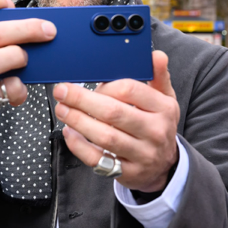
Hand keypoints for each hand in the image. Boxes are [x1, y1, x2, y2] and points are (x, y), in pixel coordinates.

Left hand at [53, 51, 179, 192]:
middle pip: (113, 113)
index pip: (130, 90)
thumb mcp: (165, 99)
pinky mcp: (127, 172)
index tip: (92, 83)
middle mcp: (155, 132)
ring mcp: (142, 154)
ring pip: (105, 137)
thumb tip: (157, 55)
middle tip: (62, 92)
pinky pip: (98, 159)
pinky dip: (78, 146)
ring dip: (78, 121)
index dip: (105, 86)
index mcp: (163, 108)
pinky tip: (69, 132)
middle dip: (82, 101)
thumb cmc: (158, 124)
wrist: (165, 165)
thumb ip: (158, 76)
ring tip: (62, 109)